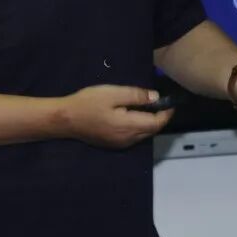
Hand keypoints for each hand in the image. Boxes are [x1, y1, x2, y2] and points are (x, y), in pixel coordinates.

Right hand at [59, 85, 174, 148]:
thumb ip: (136, 96)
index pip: (156, 123)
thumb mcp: (113, 93)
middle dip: (159, 118)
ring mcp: (120, 144)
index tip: (171, 102)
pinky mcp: (113, 144)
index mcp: (129, 126)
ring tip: (149, 107)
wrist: (65, 119)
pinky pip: (133, 137)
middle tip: (161, 103)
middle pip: (151, 130)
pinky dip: (139, 127)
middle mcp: (128, 139)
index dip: (166, 113)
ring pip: (143, 135)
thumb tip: (156, 97)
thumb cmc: (88, 103)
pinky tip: (133, 116)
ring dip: (149, 123)